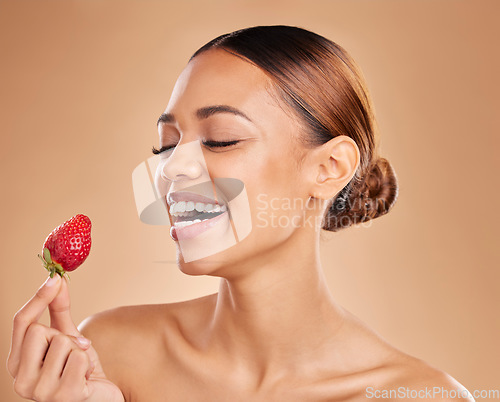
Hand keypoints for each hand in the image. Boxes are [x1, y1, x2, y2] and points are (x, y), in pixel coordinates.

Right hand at [7, 275, 123, 401]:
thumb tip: (56, 280)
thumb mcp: (67, 336)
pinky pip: (79, 357)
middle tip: (72, 353)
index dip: (37, 298)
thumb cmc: (79, 369)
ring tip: (79, 368)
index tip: (54, 278)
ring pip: (62, 342)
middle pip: (40, 330)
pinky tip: (86, 378)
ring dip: (78, 351)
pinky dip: (88, 363)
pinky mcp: (64, 397)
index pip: (21, 323)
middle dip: (63, 335)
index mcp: (17, 363)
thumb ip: (58, 311)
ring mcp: (40, 392)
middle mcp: (21, 380)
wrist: (99, 398)